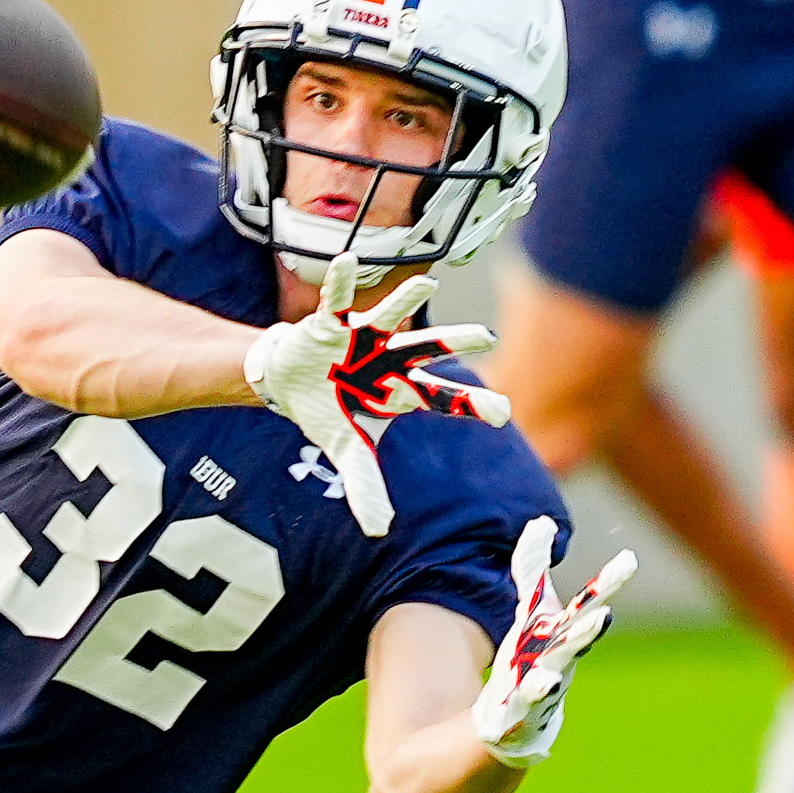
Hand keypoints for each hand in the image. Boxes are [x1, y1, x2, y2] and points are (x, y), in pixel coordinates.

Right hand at [242, 254, 508, 537]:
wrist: (290, 380)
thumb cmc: (328, 409)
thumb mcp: (346, 449)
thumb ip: (364, 485)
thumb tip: (379, 530)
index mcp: (398, 389)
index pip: (441, 398)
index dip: (469, 404)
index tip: (503, 412)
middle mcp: (389, 358)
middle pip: (428, 349)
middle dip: (455, 342)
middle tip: (484, 336)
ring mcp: (363, 337)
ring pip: (390, 317)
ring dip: (404, 302)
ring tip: (426, 285)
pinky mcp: (330, 323)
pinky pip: (336, 301)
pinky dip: (340, 282)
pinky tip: (346, 262)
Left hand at [472, 517, 636, 767]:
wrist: (513, 719)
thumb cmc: (529, 660)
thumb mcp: (529, 612)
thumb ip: (533, 570)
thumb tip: (543, 522)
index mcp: (563, 635)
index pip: (587, 605)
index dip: (608, 583)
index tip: (629, 559)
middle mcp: (559, 659)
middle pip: (576, 641)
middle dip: (590, 629)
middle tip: (605, 614)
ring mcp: (542, 687)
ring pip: (553, 675)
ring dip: (560, 669)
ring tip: (564, 667)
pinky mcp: (520, 711)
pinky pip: (526, 703)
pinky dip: (532, 695)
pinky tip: (536, 687)